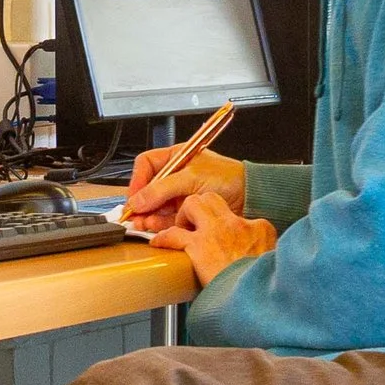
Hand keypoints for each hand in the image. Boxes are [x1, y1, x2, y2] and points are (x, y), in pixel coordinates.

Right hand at [122, 144, 246, 234]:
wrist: (251, 197)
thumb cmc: (230, 178)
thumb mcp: (191, 178)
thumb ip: (162, 189)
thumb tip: (138, 200)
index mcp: (177, 157)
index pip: (147, 165)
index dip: (137, 180)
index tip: (134, 196)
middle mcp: (176, 175)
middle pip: (148, 187)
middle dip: (140, 202)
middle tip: (133, 214)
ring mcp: (180, 194)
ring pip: (155, 204)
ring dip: (147, 214)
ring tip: (142, 223)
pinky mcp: (185, 211)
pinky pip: (165, 217)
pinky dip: (157, 223)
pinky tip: (152, 226)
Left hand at [144, 187, 277, 288]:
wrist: (257, 298)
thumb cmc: (261, 287)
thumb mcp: (273, 263)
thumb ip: (263, 254)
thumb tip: (256, 260)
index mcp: (260, 229)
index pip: (239, 217)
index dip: (226, 226)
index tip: (223, 238)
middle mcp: (237, 224)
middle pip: (212, 199)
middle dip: (199, 208)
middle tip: (195, 225)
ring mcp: (217, 232)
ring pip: (193, 204)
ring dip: (183, 215)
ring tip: (181, 229)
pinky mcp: (199, 246)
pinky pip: (173, 234)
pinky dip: (163, 238)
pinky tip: (159, 243)